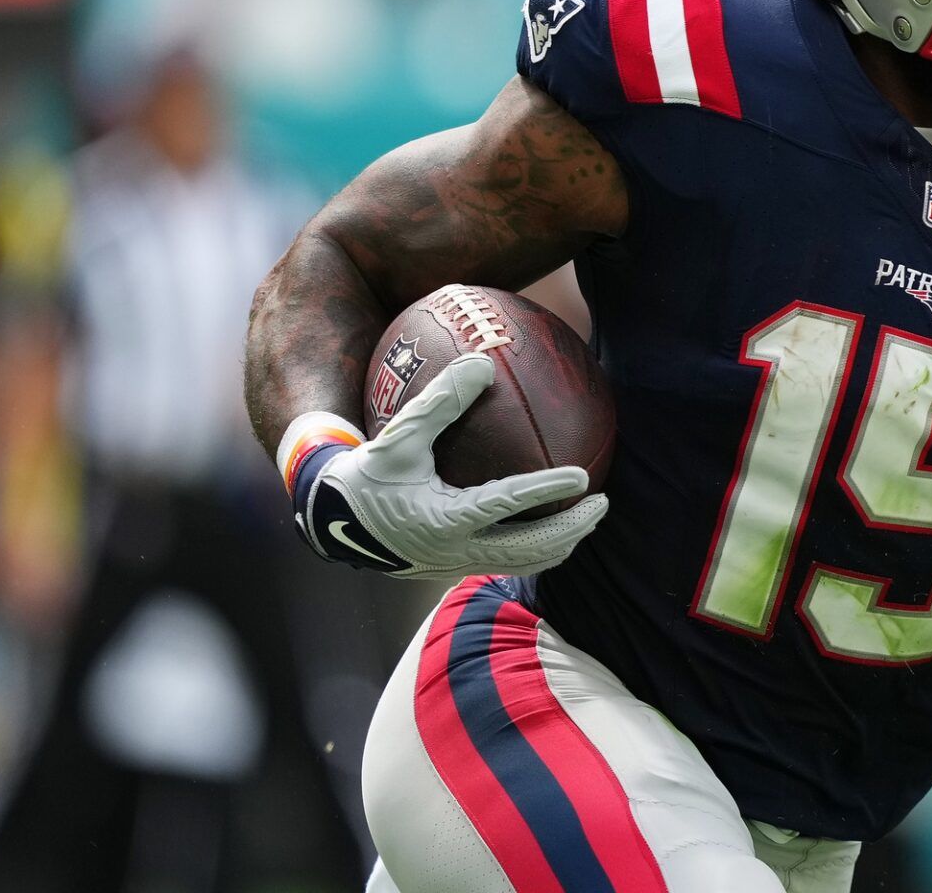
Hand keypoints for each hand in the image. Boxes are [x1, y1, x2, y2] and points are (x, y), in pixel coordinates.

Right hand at [279, 354, 606, 578]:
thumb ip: (440, 402)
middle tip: (601, 501)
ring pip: (521, 563)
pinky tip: (551, 526)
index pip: (506, 506)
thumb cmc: (365, 475)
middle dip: (571, 529)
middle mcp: (455, 551)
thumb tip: (482, 362)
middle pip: (529, 549)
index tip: (583, 477)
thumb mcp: (398, 437)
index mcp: (443, 520)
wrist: (329, 524)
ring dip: (559, 543)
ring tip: (587, 518)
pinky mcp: (454, 569)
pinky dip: (535, 549)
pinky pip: (506, 563)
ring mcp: (457, 566)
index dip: (546, 491)